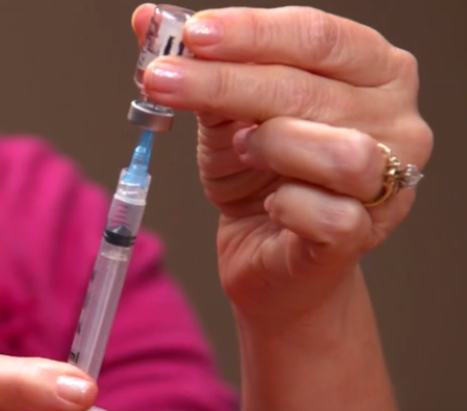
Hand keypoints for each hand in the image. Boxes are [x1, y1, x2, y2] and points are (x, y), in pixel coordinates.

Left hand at [131, 5, 433, 316]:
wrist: (266, 254)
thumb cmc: (257, 176)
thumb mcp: (224, 111)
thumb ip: (200, 63)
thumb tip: (147, 18)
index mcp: (372, 69)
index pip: (316, 35)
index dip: (250, 32)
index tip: (192, 34)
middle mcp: (395, 119)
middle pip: (307, 88)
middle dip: (224, 82)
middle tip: (162, 80)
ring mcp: (389, 181)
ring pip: (338, 152)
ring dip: (272, 146)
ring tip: (243, 150)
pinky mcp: (364, 234)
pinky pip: (326, 214)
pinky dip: (286, 206)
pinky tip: (271, 204)